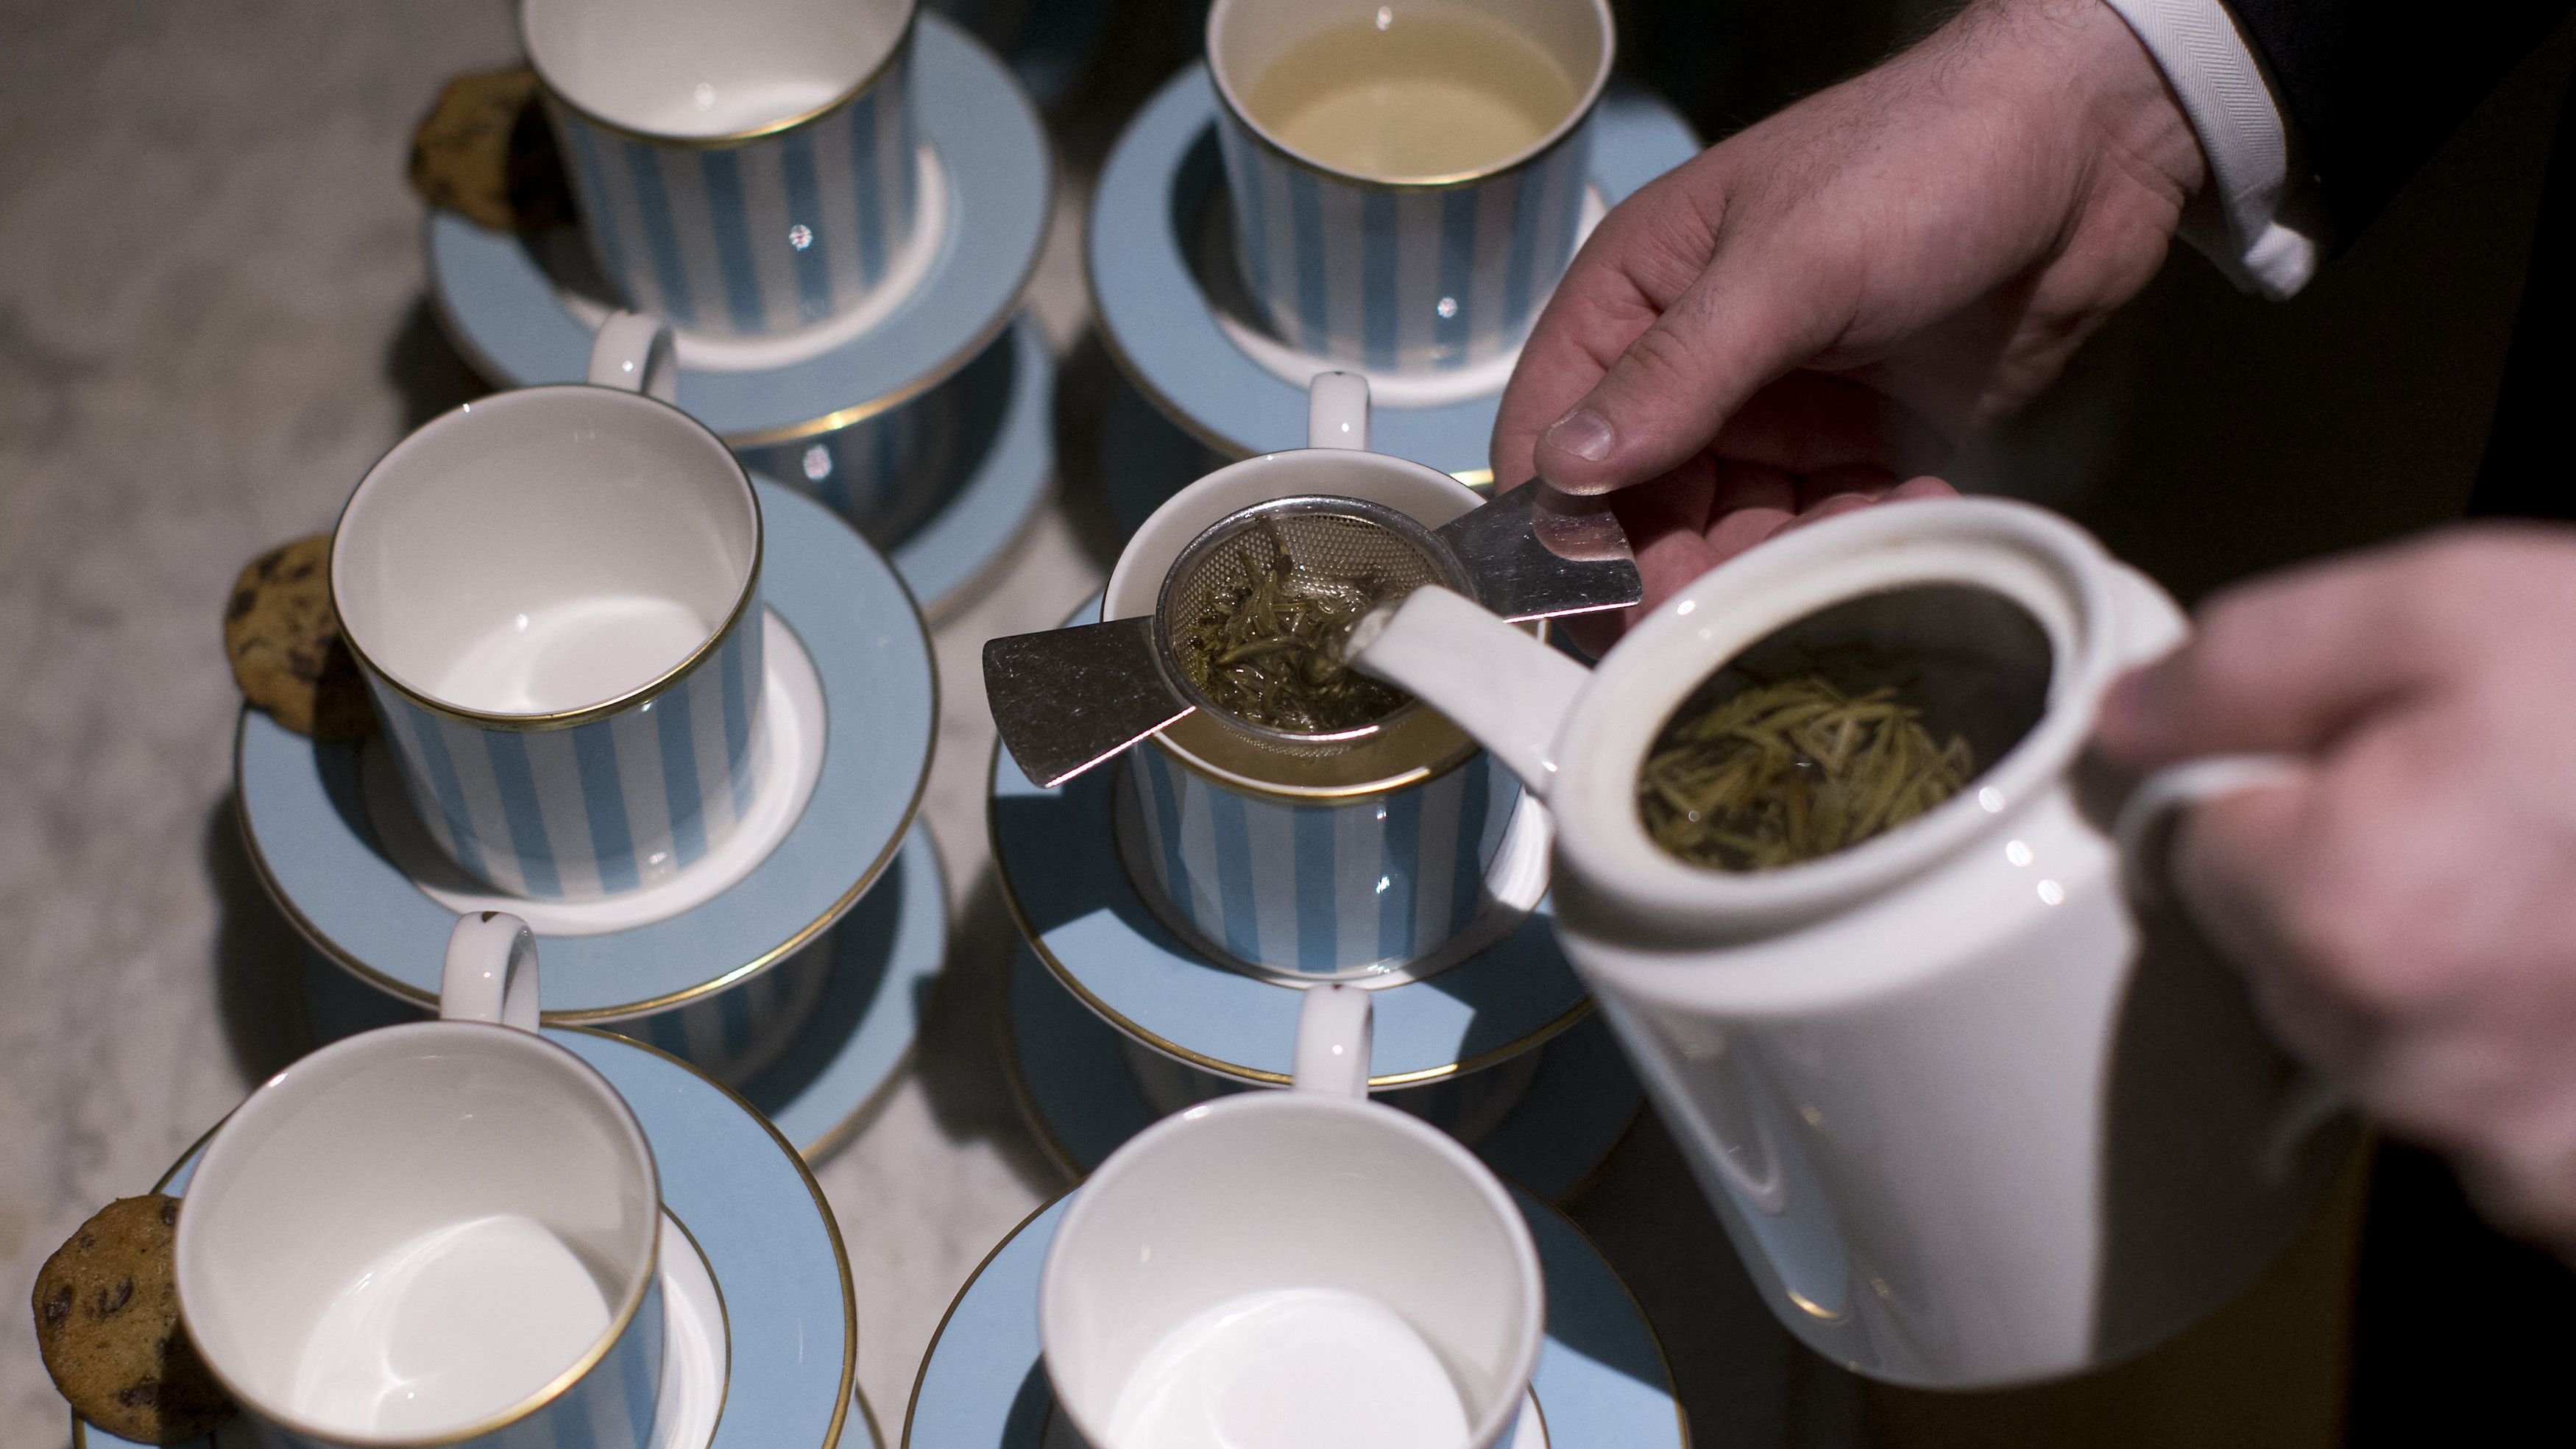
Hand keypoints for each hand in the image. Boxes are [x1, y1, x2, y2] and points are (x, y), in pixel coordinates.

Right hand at [1496, 0, 2204, 632]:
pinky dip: (1858, 544)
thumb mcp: (1788, 265)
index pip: (1551, 436)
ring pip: (1734, 535)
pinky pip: (1827, 530)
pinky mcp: (1858, 448)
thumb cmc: (1921, 163)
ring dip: (1777, 569)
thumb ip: (1678, 373)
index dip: (1561, 529)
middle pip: (1641, 512)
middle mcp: (1692, 368)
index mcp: (1635, 301)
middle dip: (1678, 572)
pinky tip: (1917, 509)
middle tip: (1728, 628)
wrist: (2091, 146)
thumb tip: (1564, 473)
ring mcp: (1776, 412)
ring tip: (1839, 562)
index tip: (1602, 605)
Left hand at [2096, 528, 2575, 1255]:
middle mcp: (2402, 1050)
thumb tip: (2125, 718)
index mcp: (2342, 904)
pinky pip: (2484, 1113)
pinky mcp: (2565, 1185)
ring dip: (2432, 969)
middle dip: (2347, 880)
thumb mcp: (2457, 609)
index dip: (2277, 785)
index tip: (2375, 755)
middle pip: (2279, 954)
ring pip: (2377, 1035)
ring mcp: (2498, 1136)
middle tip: (2488, 808)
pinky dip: (2522, 1047)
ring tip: (2551, 884)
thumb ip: (2258, 661)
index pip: (2197, 849)